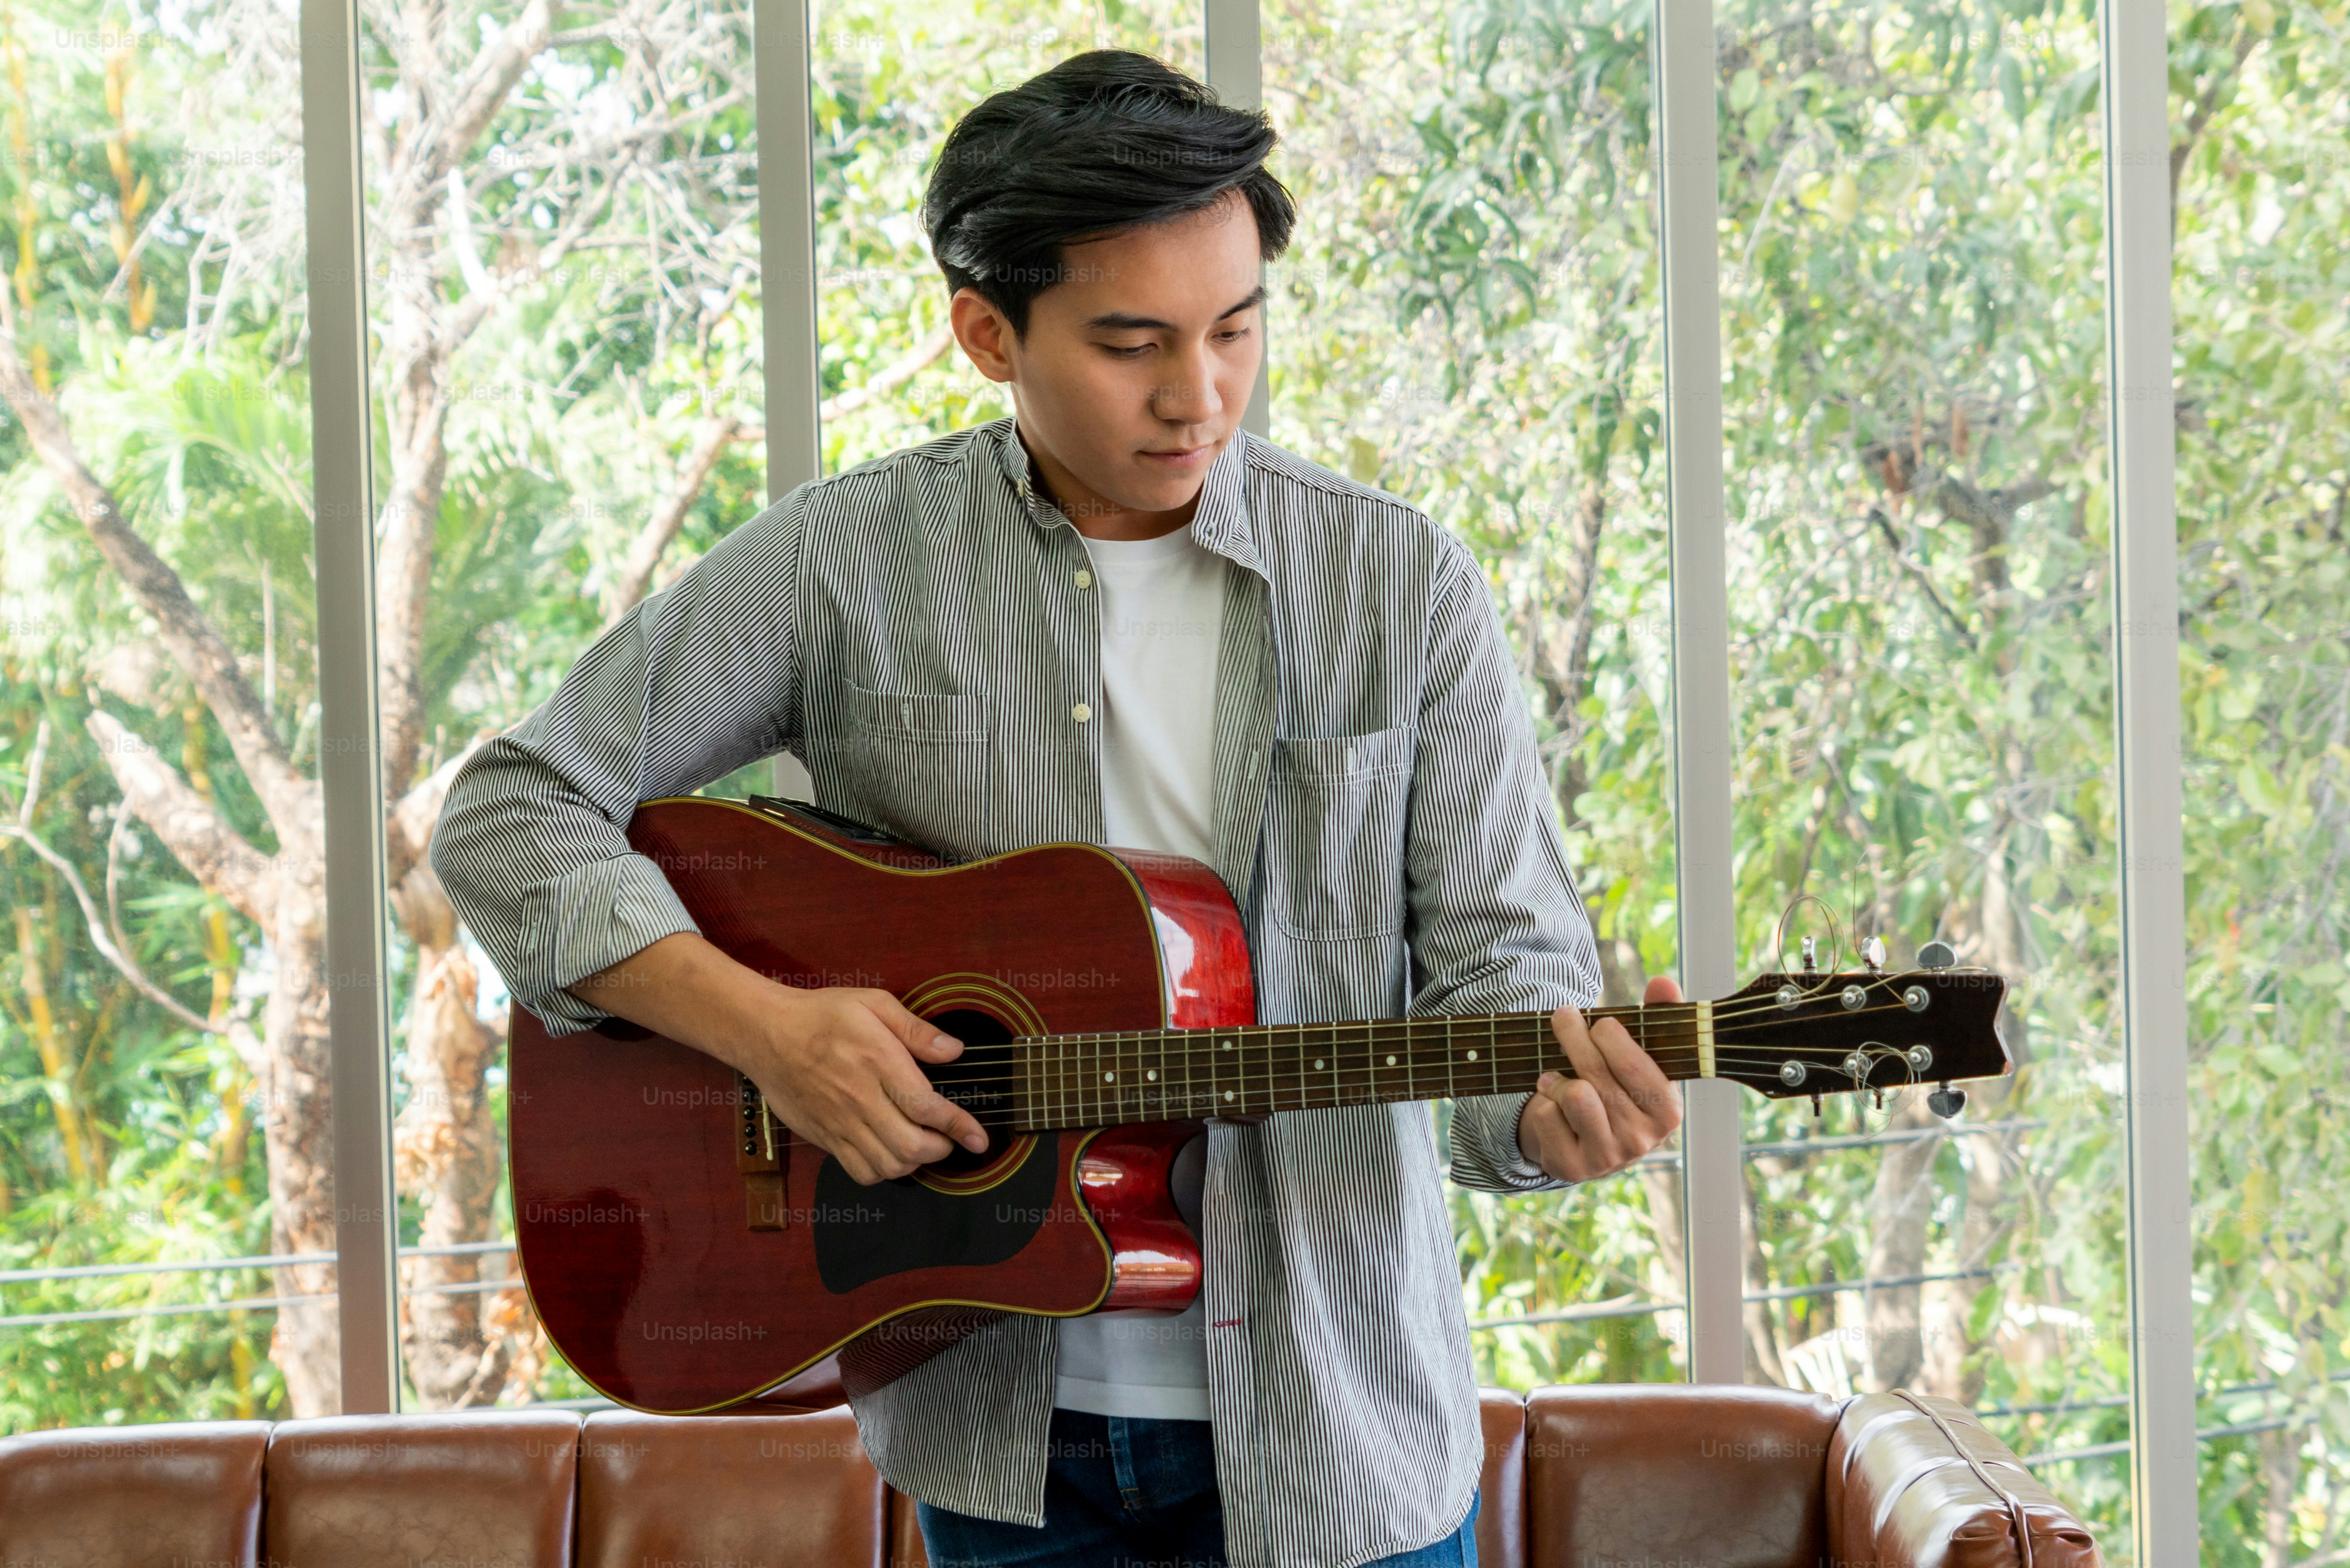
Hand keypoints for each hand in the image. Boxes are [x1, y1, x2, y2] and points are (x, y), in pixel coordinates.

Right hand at [742, 986, 990, 1185]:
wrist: (765, 1033)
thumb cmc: (821, 1015)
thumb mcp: (873, 1003)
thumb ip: (917, 1030)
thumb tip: (954, 1050)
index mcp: (877, 1062)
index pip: (927, 1108)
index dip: (960, 1127)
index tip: (979, 1138)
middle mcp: (860, 1098)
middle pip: (911, 1147)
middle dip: (941, 1149)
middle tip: (948, 1137)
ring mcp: (839, 1122)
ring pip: (887, 1166)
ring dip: (914, 1163)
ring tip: (921, 1145)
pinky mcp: (824, 1136)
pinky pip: (859, 1171)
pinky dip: (882, 1171)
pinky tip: (890, 1153)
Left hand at [1516, 975, 1684, 1182]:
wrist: (1588, 1142)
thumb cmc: (1619, 1088)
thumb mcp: (1643, 1056)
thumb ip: (1659, 1016)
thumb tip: (1663, 982)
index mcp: (1668, 1111)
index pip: (1632, 1061)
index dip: (1608, 1033)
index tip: (1599, 1022)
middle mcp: (1641, 1140)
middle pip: (1595, 1071)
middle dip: (1573, 1035)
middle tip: (1563, 1018)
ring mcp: (1606, 1157)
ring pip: (1573, 1094)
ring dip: (1558, 1077)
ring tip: (1558, 1075)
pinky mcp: (1572, 1167)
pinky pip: (1546, 1117)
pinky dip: (1543, 1103)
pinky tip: (1552, 1105)